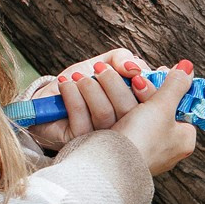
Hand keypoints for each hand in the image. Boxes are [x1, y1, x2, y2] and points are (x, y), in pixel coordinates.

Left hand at [25, 50, 152, 150]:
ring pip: (105, 114)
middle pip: (131, 111)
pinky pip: (81, 120)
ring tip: (79, 77)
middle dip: (114, 83)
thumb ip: (122, 60)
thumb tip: (134, 67)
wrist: (49, 99)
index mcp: (137, 112)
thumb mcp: (105, 63)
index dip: (148, 89)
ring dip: (90, 88)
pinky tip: (67, 84)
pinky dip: (73, 96)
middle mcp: (124, 129)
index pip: (155, 107)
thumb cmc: (81, 81)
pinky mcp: (80, 143)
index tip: (134, 74)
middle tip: (100, 69)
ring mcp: (103, 139)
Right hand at [117, 61, 198, 176]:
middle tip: (134, 79)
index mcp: (183, 140)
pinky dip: (112, 112)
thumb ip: (176, 85)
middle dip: (142, 91)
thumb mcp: (163, 106)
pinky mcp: (121, 152)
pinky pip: (118, 125)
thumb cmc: (142, 140)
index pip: (180, 106)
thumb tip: (188, 66)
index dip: (166, 88)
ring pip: (135, 115)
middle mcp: (166, 149)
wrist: (107, 168)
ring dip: (123, 97)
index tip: (155, 74)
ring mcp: (143, 152)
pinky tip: (102, 98)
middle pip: (156, 109)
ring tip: (115, 84)